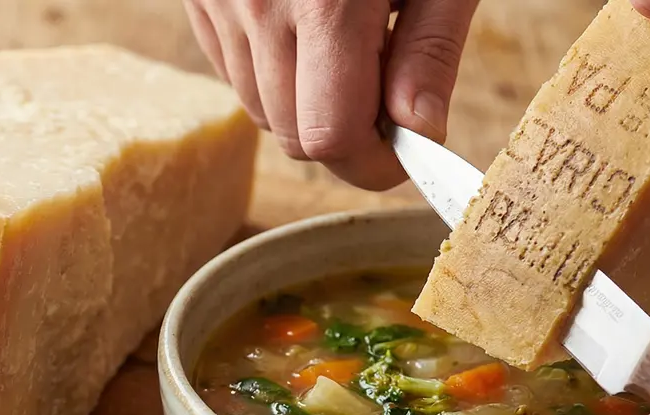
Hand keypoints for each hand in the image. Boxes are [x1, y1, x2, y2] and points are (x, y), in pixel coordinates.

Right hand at [183, 0, 479, 189]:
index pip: (331, 138)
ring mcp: (219, 1)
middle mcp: (258, 6)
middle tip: (384, 85)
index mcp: (325, 4)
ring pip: (259, 110)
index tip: (405, 155)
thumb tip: (419, 134)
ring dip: (305, 102)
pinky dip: (270, 69)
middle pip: (292, 136)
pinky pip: (232, 70)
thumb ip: (429, 50)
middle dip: (343, 134)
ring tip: (343, 40)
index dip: (374, 163)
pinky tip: (303, 24)